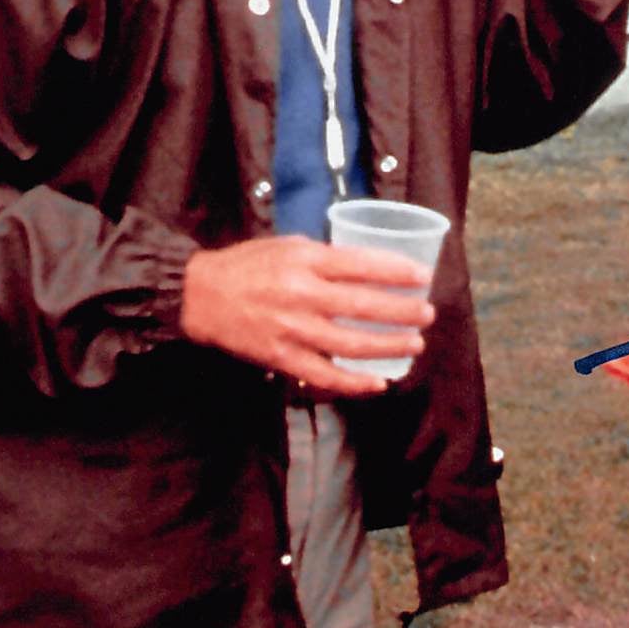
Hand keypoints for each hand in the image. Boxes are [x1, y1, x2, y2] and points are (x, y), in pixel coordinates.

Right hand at [181, 234, 436, 396]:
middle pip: (365, 306)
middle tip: (428, 313)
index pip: (363, 265)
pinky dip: (354, 382)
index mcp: (306, 261)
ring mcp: (294, 330)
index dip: (397, 271)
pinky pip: (325, 375)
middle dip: (403, 311)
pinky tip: (378, 382)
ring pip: (352, 344)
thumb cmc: (247, 265)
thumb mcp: (288, 245)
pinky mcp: (283, 358)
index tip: (423, 276)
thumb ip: (325, 256)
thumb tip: (366, 265)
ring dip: (389, 346)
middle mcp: (303, 295)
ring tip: (414, 344)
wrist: (200, 296)